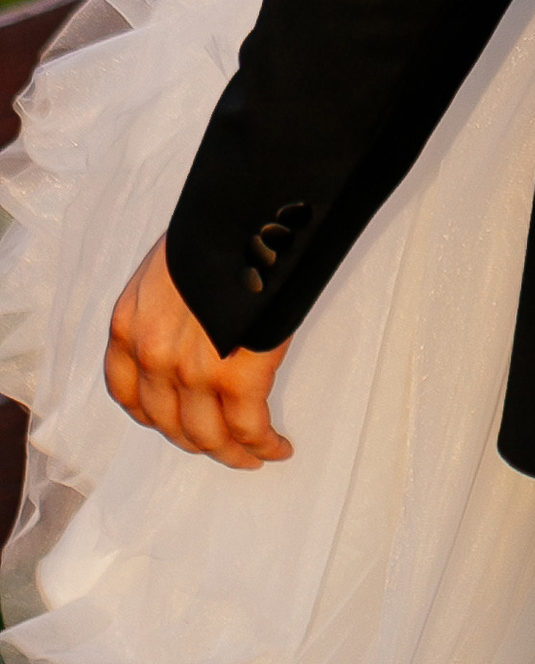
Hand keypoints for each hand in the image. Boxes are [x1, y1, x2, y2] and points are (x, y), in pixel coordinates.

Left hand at [104, 238, 293, 468]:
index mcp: (129, 325)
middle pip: (170, 424)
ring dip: (235, 454)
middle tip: (226, 449)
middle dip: (201, 443)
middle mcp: (151, 355)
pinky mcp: (238, 374)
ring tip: (256, 455)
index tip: (178, 425)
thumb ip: (169, 309)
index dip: (156, 419)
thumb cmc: (221, 227)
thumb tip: (196, 331)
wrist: (251, 207)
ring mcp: (192, 369)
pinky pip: (249, 427)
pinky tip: (278, 446)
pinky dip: (264, 445)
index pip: (128, 395)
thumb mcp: (170, 268)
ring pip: (209, 436)